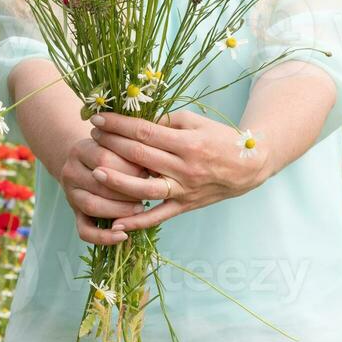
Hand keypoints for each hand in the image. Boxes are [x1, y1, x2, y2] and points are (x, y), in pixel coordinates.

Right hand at [59, 136, 149, 245]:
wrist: (84, 161)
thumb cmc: (109, 152)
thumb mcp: (116, 146)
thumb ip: (130, 153)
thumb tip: (155, 170)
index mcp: (80, 149)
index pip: (104, 158)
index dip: (128, 167)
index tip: (148, 171)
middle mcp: (70, 172)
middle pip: (98, 183)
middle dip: (127, 190)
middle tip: (149, 192)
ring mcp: (71, 195)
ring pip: (92, 206)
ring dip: (119, 210)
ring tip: (140, 209)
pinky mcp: (75, 214)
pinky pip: (84, 231)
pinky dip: (103, 237)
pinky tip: (123, 235)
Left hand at [86, 109, 268, 232]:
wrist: (249, 166)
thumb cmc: (220, 139)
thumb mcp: (196, 122)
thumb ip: (166, 122)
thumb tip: (135, 122)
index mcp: (187, 143)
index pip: (145, 132)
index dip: (119, 125)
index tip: (99, 118)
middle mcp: (184, 168)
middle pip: (140, 156)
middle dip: (112, 144)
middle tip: (91, 136)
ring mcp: (184, 190)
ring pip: (145, 188)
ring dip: (118, 181)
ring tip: (96, 172)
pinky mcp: (185, 206)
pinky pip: (158, 216)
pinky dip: (137, 221)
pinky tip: (116, 223)